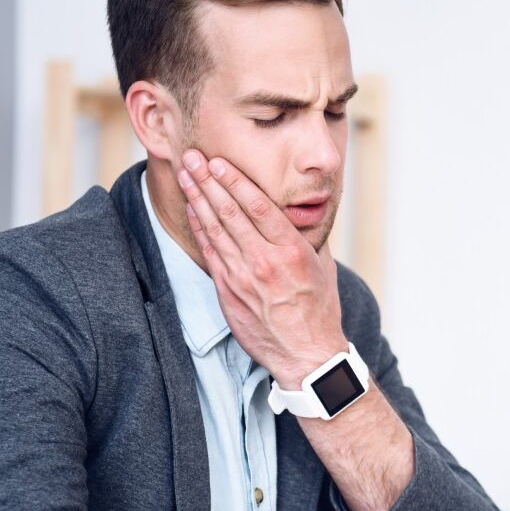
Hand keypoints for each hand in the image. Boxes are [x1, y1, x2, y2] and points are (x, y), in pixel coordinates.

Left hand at [176, 149, 347, 388]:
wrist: (307, 354)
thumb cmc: (319, 310)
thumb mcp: (323, 266)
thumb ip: (307, 238)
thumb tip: (302, 213)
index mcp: (292, 250)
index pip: (258, 205)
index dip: (235, 180)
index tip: (219, 161)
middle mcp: (265, 260)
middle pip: (230, 211)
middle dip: (209, 180)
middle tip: (192, 156)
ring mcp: (243, 277)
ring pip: (215, 229)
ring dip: (198, 198)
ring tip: (186, 175)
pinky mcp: (229, 292)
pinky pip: (211, 253)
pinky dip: (200, 228)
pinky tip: (192, 209)